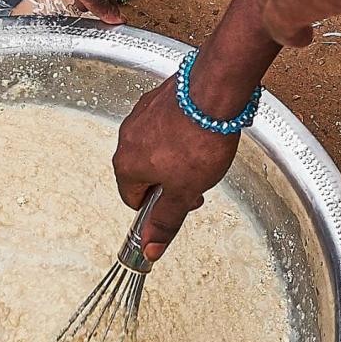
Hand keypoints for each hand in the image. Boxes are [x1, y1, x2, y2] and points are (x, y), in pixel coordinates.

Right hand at [111, 76, 240, 260]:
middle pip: (144, 171)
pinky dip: (178, 131)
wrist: (214, 92)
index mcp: (126, 165)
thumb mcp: (185, 192)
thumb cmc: (198, 139)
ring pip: (154, 146)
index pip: (133, 198)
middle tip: (196, 180)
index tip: (181, 201)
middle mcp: (127, 138)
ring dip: (173, 155)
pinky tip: (199, 130)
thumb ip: (166, 220)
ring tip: (201, 152)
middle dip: (169, 180)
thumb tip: (149, 249)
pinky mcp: (157, 98)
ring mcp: (141, 114)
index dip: (159, 205)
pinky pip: (163, 124)